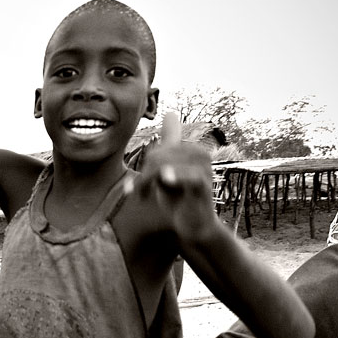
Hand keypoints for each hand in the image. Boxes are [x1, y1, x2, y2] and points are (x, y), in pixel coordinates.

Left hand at [132, 112, 214, 239]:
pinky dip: (175, 177)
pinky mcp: (204, 184)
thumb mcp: (167, 169)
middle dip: (143, 177)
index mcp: (189, 149)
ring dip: (147, 183)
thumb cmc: (179, 197)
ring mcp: (203, 168)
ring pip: (164, 165)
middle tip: (138, 194)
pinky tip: (165, 179)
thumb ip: (169, 145)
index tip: (132, 189)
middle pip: (157, 157)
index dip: (145, 169)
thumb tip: (170, 113)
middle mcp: (199, 154)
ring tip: (142, 196)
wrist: (193, 225)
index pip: (158, 151)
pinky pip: (187, 176)